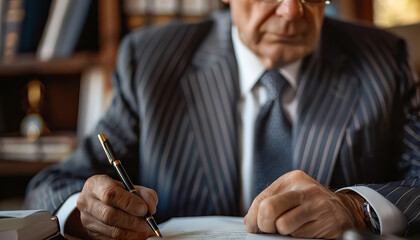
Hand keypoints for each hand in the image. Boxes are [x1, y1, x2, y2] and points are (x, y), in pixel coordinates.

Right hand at [74, 174, 157, 239]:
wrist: (98, 204)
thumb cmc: (117, 194)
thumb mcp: (131, 187)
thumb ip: (144, 194)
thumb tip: (151, 208)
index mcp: (96, 184)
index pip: (110, 194)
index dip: (129, 203)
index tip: (144, 209)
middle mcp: (87, 202)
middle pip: (109, 215)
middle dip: (133, 221)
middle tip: (147, 223)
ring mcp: (86, 220)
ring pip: (112, 231)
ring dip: (133, 232)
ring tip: (145, 229)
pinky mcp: (92, 234)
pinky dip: (129, 238)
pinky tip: (137, 234)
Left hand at [244, 170, 366, 238]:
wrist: (346, 210)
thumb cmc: (311, 204)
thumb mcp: (290, 195)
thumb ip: (269, 203)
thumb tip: (250, 222)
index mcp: (293, 179)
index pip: (262, 200)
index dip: (254, 218)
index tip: (255, 227)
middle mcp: (306, 190)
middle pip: (269, 209)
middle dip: (265, 225)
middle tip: (271, 229)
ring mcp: (319, 206)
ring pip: (284, 226)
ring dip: (285, 233)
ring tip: (294, 228)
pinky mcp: (330, 223)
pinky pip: (302, 236)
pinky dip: (301, 237)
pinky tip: (308, 230)